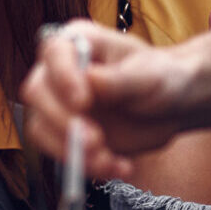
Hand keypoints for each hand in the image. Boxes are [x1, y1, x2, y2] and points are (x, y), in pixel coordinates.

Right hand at [19, 20, 203, 182]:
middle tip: (95, 141)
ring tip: (110, 162)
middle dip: (64, 122)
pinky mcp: (64, 134)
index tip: (83, 102)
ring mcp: (59, 104)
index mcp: (78, 42)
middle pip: (38, 93)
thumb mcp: (149, 76)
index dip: (62, 77)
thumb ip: (120, 79)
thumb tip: (89, 79)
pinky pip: (60, 153)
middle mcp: (60, 71)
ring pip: (42, 129)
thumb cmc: (162, 78)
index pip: (54, 52)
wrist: (172, 107)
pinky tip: (117, 167)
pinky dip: (86, 166)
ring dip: (72, 152)